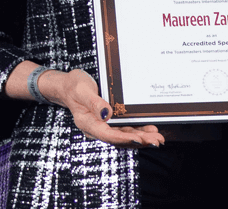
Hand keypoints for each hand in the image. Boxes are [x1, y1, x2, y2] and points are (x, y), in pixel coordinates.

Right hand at [40, 69, 164, 147]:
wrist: (69, 85)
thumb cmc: (74, 86)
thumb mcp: (82, 90)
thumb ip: (94, 103)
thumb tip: (106, 114)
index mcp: (88, 123)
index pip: (108, 134)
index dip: (124, 138)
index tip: (139, 139)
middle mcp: (97, 127)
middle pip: (120, 138)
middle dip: (139, 141)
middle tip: (156, 141)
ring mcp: (104, 125)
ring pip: (125, 134)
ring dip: (142, 138)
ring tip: (158, 138)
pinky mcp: (110, 120)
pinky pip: (125, 128)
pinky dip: (138, 130)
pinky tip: (150, 130)